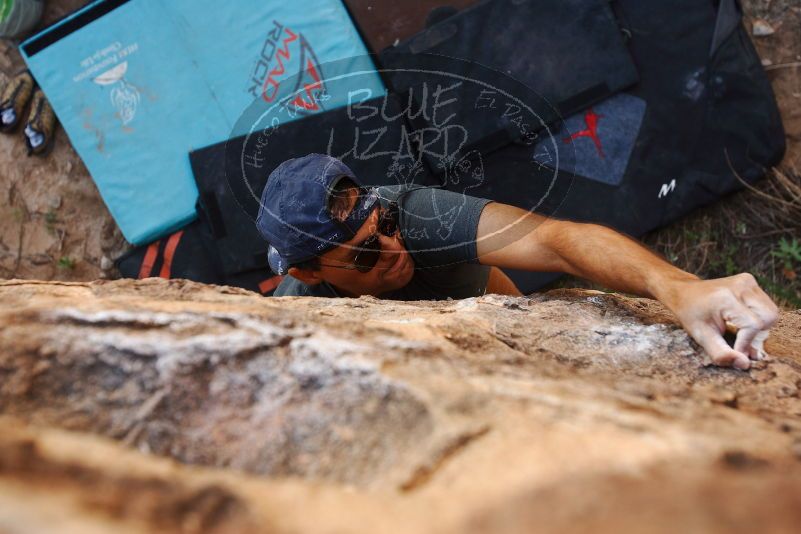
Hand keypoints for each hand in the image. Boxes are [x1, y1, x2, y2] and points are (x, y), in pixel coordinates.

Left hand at [664, 273, 778, 369]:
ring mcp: (747, 281)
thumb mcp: (702, 337)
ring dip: (760, 326)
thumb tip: (745, 364)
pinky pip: (766, 305)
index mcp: (726, 298)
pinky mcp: (750, 281)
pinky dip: (758, 316)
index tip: (736, 351)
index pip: (753, 325)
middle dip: (757, 334)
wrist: (684, 293)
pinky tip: (740, 319)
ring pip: (771, 311)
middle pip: (769, 317)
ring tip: (739, 329)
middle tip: (739, 339)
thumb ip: (721, 353)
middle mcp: (741, 285)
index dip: (747, 342)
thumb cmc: (691, 315)